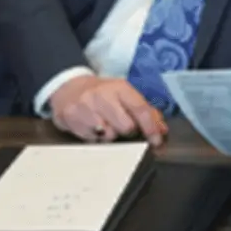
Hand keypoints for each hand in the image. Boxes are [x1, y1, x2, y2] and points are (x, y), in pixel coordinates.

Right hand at [48, 76, 167, 146]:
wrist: (68, 89)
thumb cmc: (103, 95)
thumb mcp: (124, 95)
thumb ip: (145, 111)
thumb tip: (162, 131)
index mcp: (121, 88)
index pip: (141, 109)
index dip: (151, 128)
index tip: (157, 142)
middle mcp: (103, 95)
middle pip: (126, 126)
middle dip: (128, 132)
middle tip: (122, 127)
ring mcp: (85, 106)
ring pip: (108, 136)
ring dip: (110, 136)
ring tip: (105, 127)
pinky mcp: (70, 118)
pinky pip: (90, 140)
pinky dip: (95, 138)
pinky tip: (92, 128)